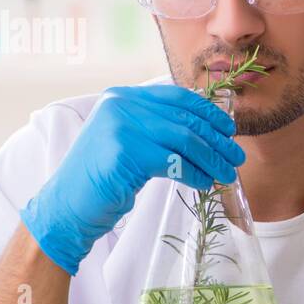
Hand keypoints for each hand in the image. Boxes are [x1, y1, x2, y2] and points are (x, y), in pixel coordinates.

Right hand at [20, 85, 245, 274]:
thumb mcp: (127, 141)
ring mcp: (122, 126)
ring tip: (227, 174)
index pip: (176, 96)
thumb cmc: (102, 179)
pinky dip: (195, 174)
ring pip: (185, 140)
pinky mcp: (126, 153)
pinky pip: (175, 162)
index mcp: (121, 97)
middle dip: (217, 140)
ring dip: (213, 160)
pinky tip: (206, 183)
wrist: (67, 208)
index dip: (208, 112)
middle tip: (236, 157)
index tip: (229, 129)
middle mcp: (120, 105)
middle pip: (184, 119)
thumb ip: (155, 127)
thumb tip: (207, 128)